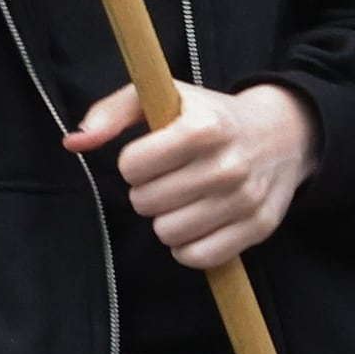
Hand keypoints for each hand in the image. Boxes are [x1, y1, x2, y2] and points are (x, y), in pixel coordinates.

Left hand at [68, 79, 318, 269]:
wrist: (281, 134)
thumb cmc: (207, 114)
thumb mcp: (162, 96)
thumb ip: (111, 113)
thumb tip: (73, 143)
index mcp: (203, 127)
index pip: (132, 166)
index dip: (131, 163)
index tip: (147, 156)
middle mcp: (228, 165)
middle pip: (147, 203)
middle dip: (146, 191)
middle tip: (165, 178)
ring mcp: (245, 199)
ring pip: (169, 233)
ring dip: (165, 219)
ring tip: (180, 199)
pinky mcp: (258, 228)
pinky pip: (200, 257)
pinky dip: (187, 246)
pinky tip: (193, 223)